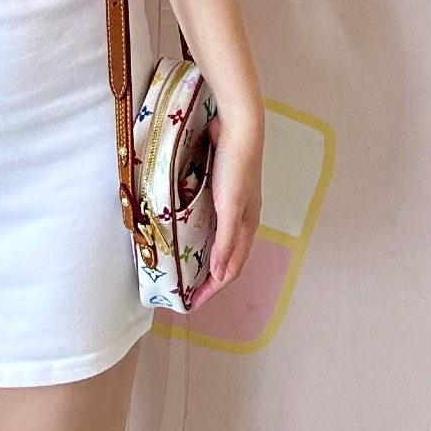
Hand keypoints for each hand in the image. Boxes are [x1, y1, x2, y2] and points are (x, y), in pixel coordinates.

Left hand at [193, 107, 261, 305]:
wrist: (238, 127)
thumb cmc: (236, 167)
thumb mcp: (230, 207)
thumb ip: (225, 241)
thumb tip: (219, 275)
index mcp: (247, 227)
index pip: (231, 269)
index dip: (213, 289)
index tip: (192, 303)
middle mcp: (241, 220)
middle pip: (225, 258)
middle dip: (208, 278)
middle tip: (186, 290)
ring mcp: (230, 204)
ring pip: (216, 240)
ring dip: (203, 257)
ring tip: (183, 268)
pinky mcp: (220, 190)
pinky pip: (209, 221)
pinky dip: (198, 234)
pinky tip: (184, 233)